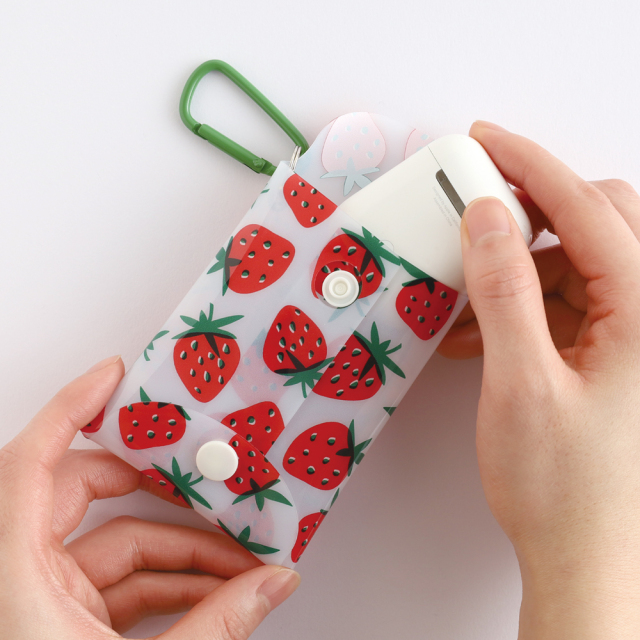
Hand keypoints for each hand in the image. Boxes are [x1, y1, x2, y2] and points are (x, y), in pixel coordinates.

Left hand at [0, 356, 299, 638]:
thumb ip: (219, 625)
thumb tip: (276, 580)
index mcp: (11, 579)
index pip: (31, 463)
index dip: (70, 407)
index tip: (115, 376)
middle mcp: (15, 579)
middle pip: (84, 496)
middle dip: (159, 492)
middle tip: (207, 482)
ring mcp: (36, 601)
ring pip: (112, 544)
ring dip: (179, 548)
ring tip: (238, 557)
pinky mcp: (57, 622)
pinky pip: (117, 582)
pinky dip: (168, 582)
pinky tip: (215, 589)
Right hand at [457, 121, 639, 637]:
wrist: (586, 561)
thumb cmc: (564, 488)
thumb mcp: (522, 382)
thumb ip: (504, 291)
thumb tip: (488, 216)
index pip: (587, 208)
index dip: (530, 165)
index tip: (484, 140)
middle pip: (595, 223)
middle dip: (528, 210)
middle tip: (474, 209)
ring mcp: (633, 337)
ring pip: (576, 264)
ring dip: (516, 268)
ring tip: (463, 297)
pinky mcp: (611, 356)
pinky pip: (567, 304)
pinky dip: (521, 305)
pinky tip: (478, 332)